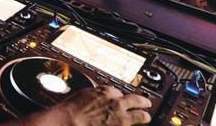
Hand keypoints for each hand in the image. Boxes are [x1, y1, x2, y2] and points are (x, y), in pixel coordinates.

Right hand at [24, 86, 151, 125]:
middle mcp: (117, 103)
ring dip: (144, 115)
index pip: (120, 91)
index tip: (123, 99)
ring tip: (146, 117)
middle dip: (143, 101)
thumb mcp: (84, 95)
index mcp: (107, 91)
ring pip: (140, 115)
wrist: (69, 122)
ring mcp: (121, 117)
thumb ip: (96, 95)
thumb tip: (99, 97)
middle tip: (147, 103)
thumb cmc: (71, 110)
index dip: (122, 96)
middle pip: (137, 100)